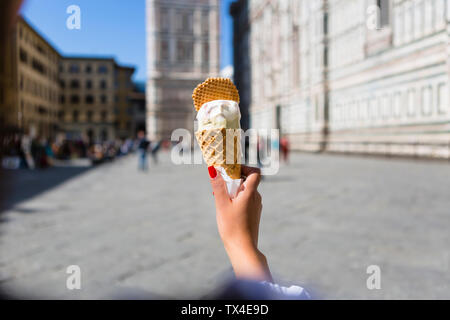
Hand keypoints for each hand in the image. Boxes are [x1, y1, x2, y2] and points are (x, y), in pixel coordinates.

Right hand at [209, 165, 271, 281]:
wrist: (243, 249)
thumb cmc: (232, 227)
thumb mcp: (221, 205)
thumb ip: (218, 186)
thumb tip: (213, 169)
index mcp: (250, 193)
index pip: (255, 172)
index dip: (244, 168)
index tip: (231, 171)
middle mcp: (256, 198)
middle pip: (247, 181)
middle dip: (233, 181)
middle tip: (220, 188)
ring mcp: (256, 206)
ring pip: (245, 192)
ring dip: (233, 191)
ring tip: (221, 201)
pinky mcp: (254, 214)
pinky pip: (246, 201)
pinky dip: (236, 200)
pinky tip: (227, 210)